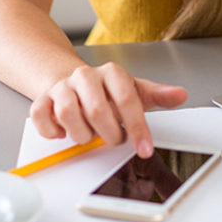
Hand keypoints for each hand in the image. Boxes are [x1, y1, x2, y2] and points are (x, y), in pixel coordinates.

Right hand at [30, 62, 187, 157]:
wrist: (73, 81)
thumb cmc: (107, 91)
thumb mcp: (135, 91)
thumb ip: (158, 95)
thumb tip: (180, 94)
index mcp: (111, 73)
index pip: (127, 100)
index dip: (137, 128)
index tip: (144, 149)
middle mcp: (85, 76)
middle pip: (97, 110)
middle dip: (108, 134)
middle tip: (113, 138)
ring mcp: (62, 87)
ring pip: (68, 114)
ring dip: (82, 134)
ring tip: (90, 134)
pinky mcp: (42, 99)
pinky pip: (41, 117)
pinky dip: (52, 131)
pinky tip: (64, 133)